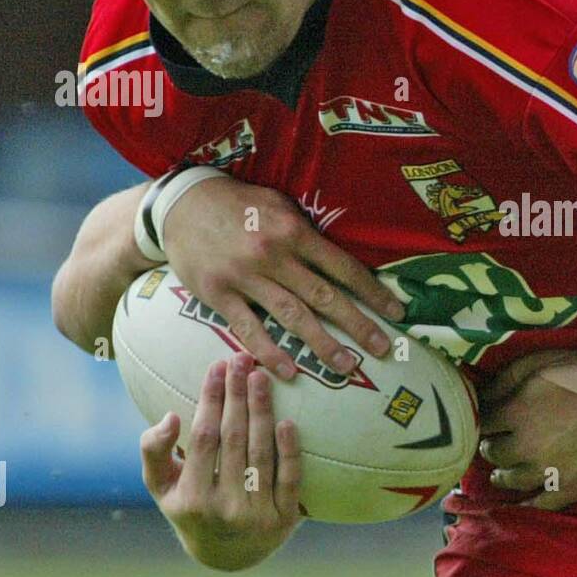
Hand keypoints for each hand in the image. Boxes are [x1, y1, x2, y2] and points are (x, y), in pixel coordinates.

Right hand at [140, 353, 303, 569]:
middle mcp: (225, 509)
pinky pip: (289, 478)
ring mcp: (257, 515)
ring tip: (261, 377)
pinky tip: (287, 421)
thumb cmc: (190, 506)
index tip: (216, 367)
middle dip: (237, 395)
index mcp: (191, 499)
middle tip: (242, 360)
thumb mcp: (161, 485)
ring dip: (263, 411)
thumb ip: (154, 450)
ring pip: (261, 453)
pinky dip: (289, 449)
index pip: (203, 438)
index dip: (210, 400)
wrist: (228, 554)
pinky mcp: (285, 519)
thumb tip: (171, 416)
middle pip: (234, 440)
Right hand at [162, 176, 404, 376]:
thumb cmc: (239, 205)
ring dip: (322, 345)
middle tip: (382, 349)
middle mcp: (273, 254)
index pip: (343, 268)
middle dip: (357, 325)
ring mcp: (245, 276)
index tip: (396, 314)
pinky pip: (248, 329)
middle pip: (324, 296)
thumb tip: (341, 262)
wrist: (180, 204)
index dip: (372, 293)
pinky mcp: (218, 294)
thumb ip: (307, 233)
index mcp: (294, 231)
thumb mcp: (279, 205)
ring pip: (291, 317)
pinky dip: (270, 352)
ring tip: (346, 366)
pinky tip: (290, 371)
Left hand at [479, 350, 576, 509]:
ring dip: (503, 474)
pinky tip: (521, 502)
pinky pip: (539, 504)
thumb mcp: (543, 360)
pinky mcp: (570, 489)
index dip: (485, 421)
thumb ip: (506, 378)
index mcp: (517, 411)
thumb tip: (481, 395)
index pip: (485, 422)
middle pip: (493, 453)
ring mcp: (548, 471)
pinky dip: (526, 503)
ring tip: (503, 472)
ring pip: (511, 480)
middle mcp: (526, 445)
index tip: (489, 423)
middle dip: (492, 447)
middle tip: (495, 446)